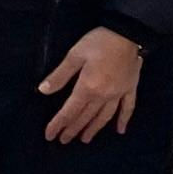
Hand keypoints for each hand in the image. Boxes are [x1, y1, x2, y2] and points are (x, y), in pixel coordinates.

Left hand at [38, 27, 144, 143]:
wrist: (127, 33)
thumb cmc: (99, 42)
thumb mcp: (75, 55)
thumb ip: (60, 75)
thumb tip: (43, 90)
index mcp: (87, 88)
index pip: (69, 111)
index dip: (58, 124)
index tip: (50, 135)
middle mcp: (102, 96)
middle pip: (85, 117)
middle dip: (73, 129)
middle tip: (64, 140)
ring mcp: (118, 94)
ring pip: (104, 117)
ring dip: (94, 129)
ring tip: (85, 139)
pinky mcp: (129, 88)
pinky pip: (127, 108)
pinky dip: (124, 120)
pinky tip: (121, 130)